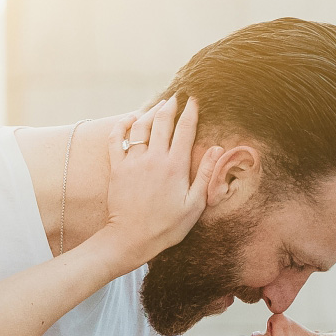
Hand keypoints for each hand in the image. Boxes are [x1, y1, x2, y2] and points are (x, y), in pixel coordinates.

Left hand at [94, 97, 241, 265]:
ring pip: (141, 126)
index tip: (195, 99)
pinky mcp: (117, 168)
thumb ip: (205, 175)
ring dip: (150, 111)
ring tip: (159, 104)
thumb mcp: (194, 205)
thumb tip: (218, 148)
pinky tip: (131, 118)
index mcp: (175, 166)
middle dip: (171, 105)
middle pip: (163, 121)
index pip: (185, 129)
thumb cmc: (166, 227)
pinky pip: (117, 138)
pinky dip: (123, 125)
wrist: (131, 238)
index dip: (191, 111)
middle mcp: (154, 158)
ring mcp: (133, 161)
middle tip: (177, 96)